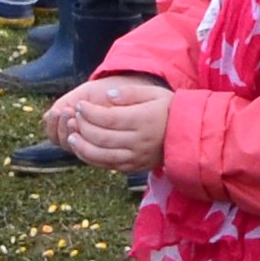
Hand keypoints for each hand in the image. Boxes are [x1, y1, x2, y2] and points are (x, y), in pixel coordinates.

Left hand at [46, 74, 168, 173]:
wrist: (188, 135)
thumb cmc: (170, 109)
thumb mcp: (153, 93)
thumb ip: (129, 93)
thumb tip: (106, 95)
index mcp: (142, 120)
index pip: (107, 118)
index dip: (89, 112)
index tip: (80, 105)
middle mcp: (138, 141)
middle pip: (101, 137)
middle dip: (82, 127)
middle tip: (73, 118)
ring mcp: (136, 157)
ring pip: (101, 156)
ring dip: (82, 147)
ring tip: (71, 137)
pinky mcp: (134, 168)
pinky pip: (108, 166)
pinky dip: (92, 159)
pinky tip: (83, 150)